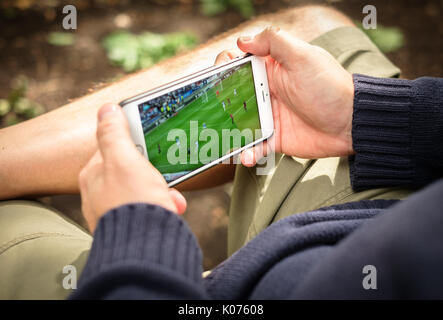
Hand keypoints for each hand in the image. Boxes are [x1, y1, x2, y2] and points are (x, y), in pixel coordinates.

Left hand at [79, 103, 186, 232]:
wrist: (145, 249)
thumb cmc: (133, 203)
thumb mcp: (125, 160)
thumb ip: (114, 133)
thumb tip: (106, 109)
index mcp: (93, 175)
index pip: (113, 147)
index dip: (135, 144)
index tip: (152, 144)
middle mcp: (99, 194)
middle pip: (131, 170)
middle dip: (153, 171)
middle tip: (164, 174)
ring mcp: (114, 212)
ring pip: (143, 190)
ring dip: (162, 190)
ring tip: (171, 197)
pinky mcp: (129, 227)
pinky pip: (148, 208)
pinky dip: (162, 206)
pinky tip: (172, 209)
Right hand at [221, 27, 354, 165]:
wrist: (351, 123)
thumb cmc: (329, 87)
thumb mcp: (304, 56)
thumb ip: (274, 42)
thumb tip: (242, 40)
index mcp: (269, 70)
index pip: (237, 63)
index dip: (222, 67)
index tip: (216, 77)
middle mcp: (265, 92)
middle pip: (230, 96)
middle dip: (217, 104)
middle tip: (211, 114)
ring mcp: (268, 116)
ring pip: (238, 123)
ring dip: (228, 133)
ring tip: (224, 141)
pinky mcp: (274, 138)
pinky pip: (254, 146)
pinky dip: (247, 152)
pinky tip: (247, 156)